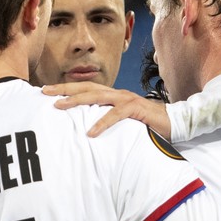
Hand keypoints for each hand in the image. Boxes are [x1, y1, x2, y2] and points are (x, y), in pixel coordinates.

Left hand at [43, 82, 169, 138]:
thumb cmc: (146, 126)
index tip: (46, 91)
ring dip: (77, 101)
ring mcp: (127, 99)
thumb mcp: (122, 123)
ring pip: (97, 96)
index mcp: (113, 96)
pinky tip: (90, 132)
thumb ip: (106, 122)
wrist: (175, 123)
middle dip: (64, 89)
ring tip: (59, 106)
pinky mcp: (137, 109)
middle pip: (86, 87)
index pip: (85, 88)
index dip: (66, 88)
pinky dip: (102, 123)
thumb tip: (84, 131)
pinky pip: (116, 114)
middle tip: (44, 92)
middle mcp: (118, 94)